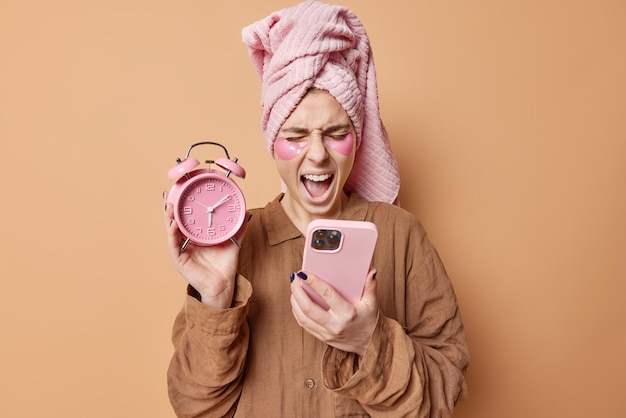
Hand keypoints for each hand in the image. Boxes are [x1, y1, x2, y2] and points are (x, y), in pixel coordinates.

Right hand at [164, 192, 248, 308]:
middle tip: (168, 194)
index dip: (181, 206)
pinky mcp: (179, 260)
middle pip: (174, 222)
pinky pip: (173, 245)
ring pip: (171, 231)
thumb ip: (237, 227)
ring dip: (168, 218)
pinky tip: (173, 224)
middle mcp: (185, 242)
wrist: (224, 284)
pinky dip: (172, 233)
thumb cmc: (225, 265)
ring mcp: (181, 251)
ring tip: (169, 206)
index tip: (179, 191)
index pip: (185, 218)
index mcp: (195, 237)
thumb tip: (245, 213)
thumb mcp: (232, 241)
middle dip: (170, 209)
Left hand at [290, 268, 378, 355]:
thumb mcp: (372, 303)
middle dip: (298, 291)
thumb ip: (371, 286)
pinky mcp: (322, 338)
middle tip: (295, 278)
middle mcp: (335, 324)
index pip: (327, 295)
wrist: (369, 345)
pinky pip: (304, 325)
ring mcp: (326, 333)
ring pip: (303, 317)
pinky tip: (296, 301)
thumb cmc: (370, 321)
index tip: (304, 272)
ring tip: (294, 287)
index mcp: (347, 313)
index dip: (314, 283)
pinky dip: (297, 311)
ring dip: (295, 301)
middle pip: (309, 307)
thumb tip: (372, 270)